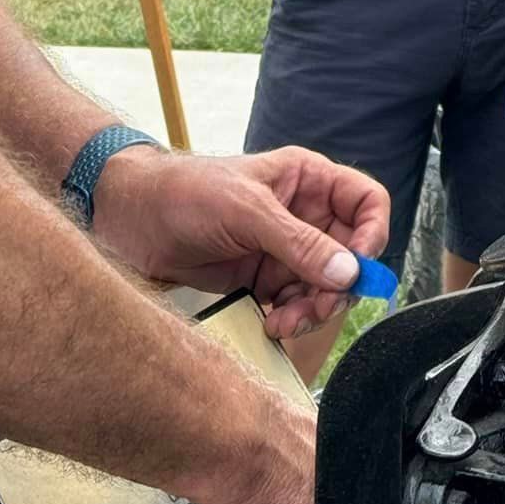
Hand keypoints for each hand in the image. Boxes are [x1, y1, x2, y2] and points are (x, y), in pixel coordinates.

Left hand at [92, 145, 388, 339]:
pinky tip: (271, 323)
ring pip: (326, 286)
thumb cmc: (184, 192)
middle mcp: (303, 214)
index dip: (372, 234)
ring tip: (284, 321)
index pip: (367, 202)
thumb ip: (297, 242)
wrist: (131, 220)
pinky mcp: (264, 279)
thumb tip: (348, 271)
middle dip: (338, 286)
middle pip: (351, 255)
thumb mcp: (244, 210)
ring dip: (312, 309)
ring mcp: (284, 249)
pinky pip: (297, 304)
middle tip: (316, 306)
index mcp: (307, 180)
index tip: (356, 267)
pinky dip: (291, 319)